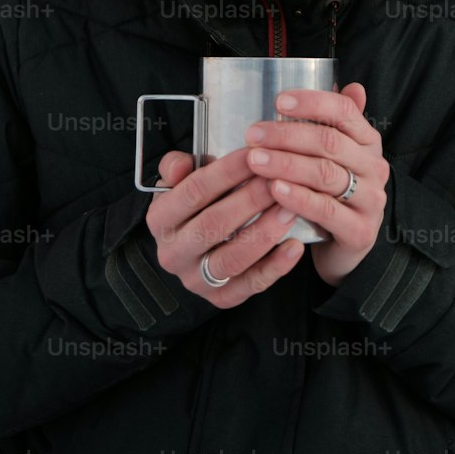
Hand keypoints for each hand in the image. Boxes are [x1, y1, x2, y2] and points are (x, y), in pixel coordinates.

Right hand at [145, 146, 305, 306]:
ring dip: (265, 232)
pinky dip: (275, 266)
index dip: (226, 172)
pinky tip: (294, 246)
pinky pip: (250, 284)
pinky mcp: (221, 298)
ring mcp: (196, 279)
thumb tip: (182, 165)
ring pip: (233, 258)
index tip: (255, 155)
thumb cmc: (193, 205)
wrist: (191, 248)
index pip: (194, 191)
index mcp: (160, 219)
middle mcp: (174, 253)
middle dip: (250, 200)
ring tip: (289, 209)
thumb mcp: (177, 181)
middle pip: (215, 224)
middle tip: (278, 181)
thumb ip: (176, 166)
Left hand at [243, 82, 389, 286]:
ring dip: (286, 164)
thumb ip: (334, 121)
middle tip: (253, 134)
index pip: (344, 111)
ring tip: (255, 160)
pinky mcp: (361, 231)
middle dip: (287, 136)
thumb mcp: (334, 155)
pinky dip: (298, 198)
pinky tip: (275, 190)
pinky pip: (327, 211)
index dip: (312, 102)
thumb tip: (344, 82)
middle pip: (329, 142)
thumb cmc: (332, 192)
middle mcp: (374, 167)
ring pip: (325, 174)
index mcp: (367, 140)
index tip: (278, 101)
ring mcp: (371, 200)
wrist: (346, 246)